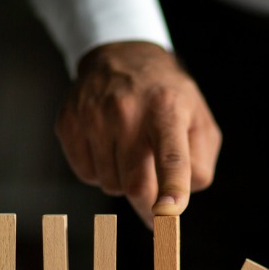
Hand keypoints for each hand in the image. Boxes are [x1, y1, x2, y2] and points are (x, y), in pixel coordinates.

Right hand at [55, 42, 221, 226]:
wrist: (121, 56)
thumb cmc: (167, 97)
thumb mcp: (199, 120)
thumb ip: (199, 163)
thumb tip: (178, 199)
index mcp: (168, 109)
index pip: (171, 157)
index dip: (171, 188)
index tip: (168, 213)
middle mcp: (127, 111)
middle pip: (135, 183)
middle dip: (147, 207)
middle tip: (156, 212)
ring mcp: (93, 116)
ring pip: (110, 184)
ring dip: (123, 182)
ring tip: (130, 153)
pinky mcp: (69, 123)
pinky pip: (86, 174)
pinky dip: (100, 172)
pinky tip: (109, 147)